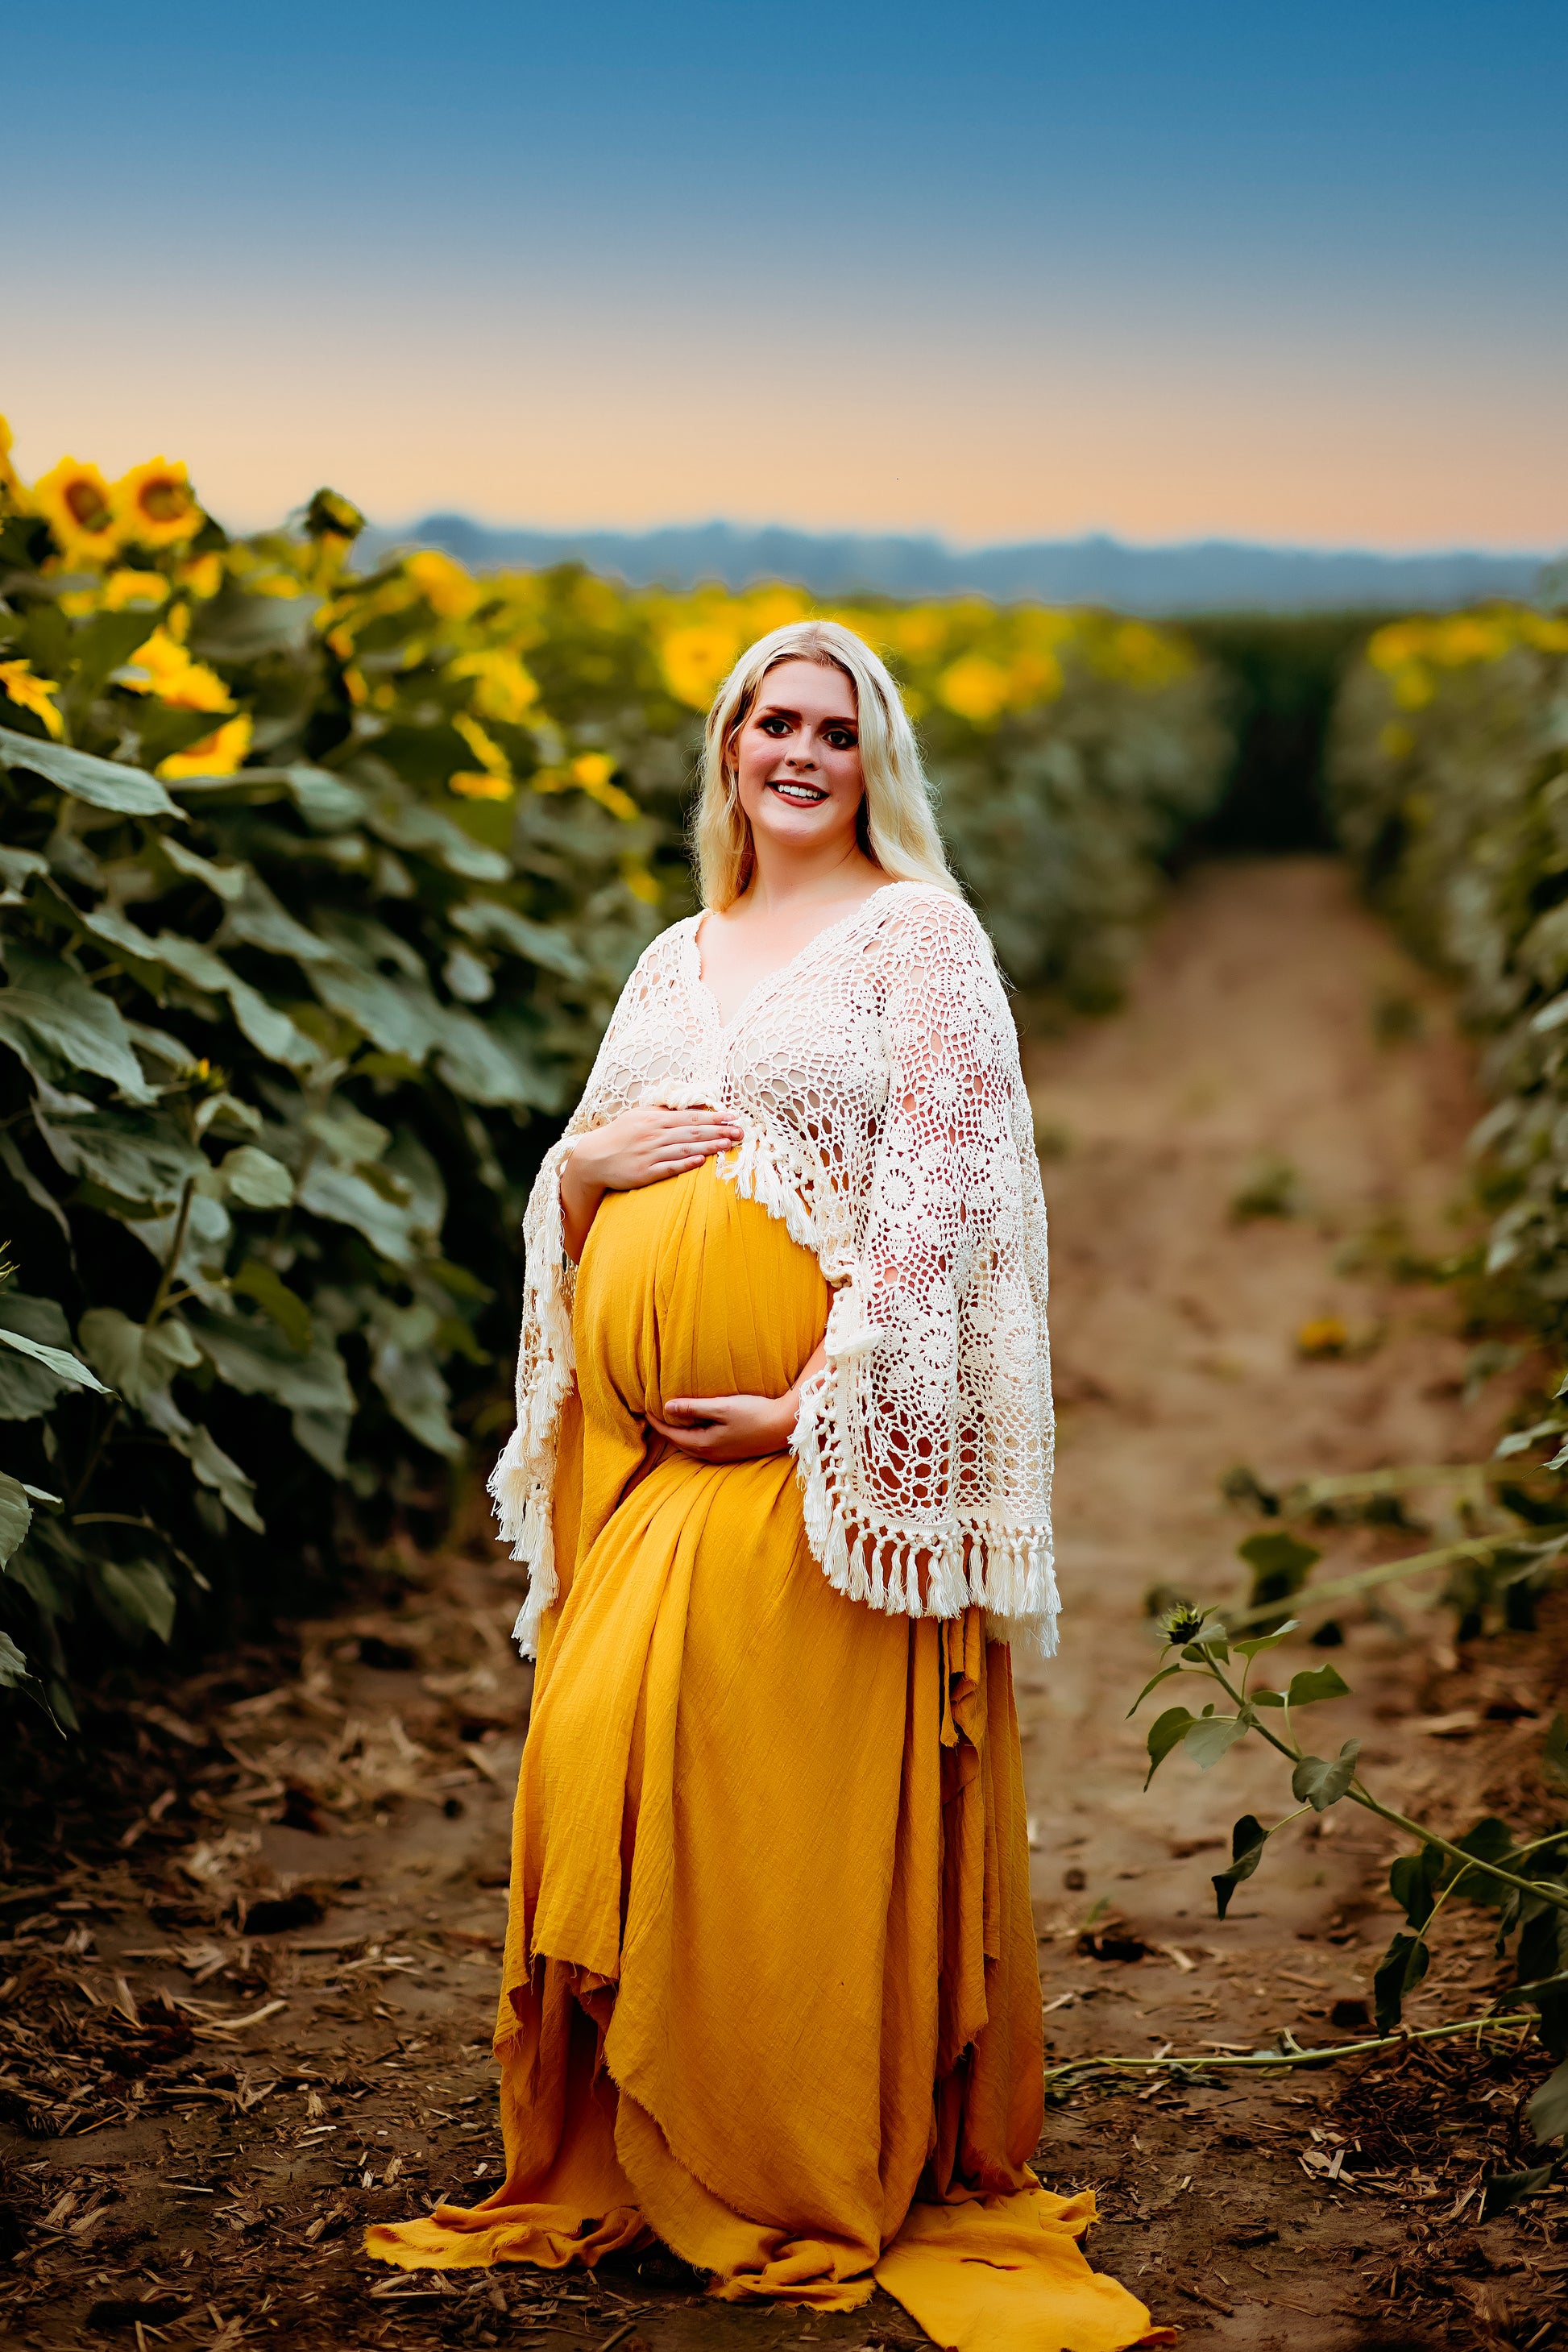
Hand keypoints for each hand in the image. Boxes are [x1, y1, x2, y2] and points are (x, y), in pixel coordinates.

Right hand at [561, 1104, 743, 1258]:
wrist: (593, 1158)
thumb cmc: (619, 1136)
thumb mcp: (638, 1116)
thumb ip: (661, 1112)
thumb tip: (687, 1107)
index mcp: (653, 1118)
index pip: (689, 1117)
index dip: (713, 1117)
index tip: (733, 1117)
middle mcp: (653, 1134)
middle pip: (692, 1131)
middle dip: (718, 1131)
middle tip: (740, 1132)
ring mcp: (649, 1154)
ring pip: (684, 1148)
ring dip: (708, 1146)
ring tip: (728, 1145)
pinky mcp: (644, 1173)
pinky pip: (669, 1167)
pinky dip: (685, 1163)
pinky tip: (701, 1161)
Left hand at [646, 1389, 799, 1463]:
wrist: (784, 1427)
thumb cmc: (755, 1413)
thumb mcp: (721, 1407)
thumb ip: (693, 1408)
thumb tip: (666, 1407)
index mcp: (704, 1444)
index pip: (671, 1435)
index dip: (657, 1422)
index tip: (645, 1409)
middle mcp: (711, 1454)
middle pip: (679, 1443)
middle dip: (665, 1430)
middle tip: (654, 1415)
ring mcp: (722, 1455)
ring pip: (691, 1445)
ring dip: (679, 1433)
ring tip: (671, 1419)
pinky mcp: (731, 1451)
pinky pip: (703, 1445)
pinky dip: (693, 1435)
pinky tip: (696, 1425)